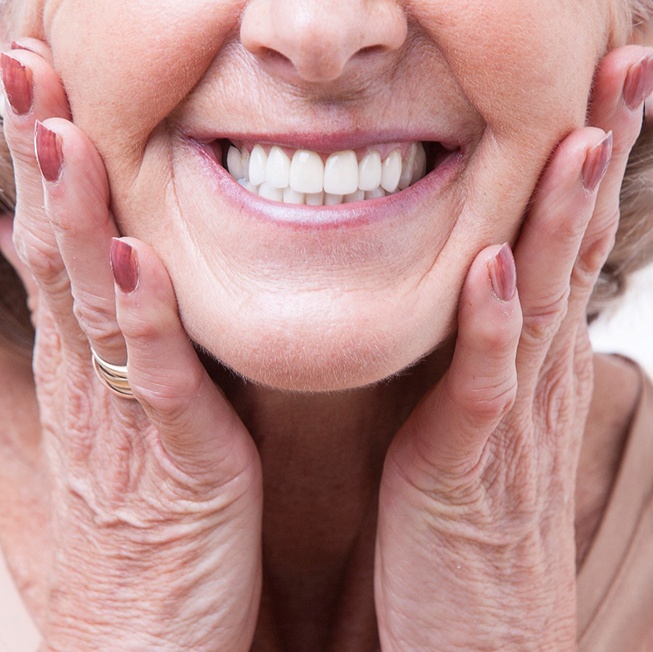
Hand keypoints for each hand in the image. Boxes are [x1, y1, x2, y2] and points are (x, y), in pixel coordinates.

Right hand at [1, 40, 261, 651]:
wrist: (142, 645)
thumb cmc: (139, 538)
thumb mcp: (118, 435)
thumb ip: (113, 359)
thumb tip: (100, 288)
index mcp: (83, 372)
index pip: (52, 250)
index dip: (40, 171)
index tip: (34, 94)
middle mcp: (89, 382)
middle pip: (55, 252)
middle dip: (40, 160)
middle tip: (24, 68)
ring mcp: (123, 418)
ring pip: (90, 299)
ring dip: (73, 214)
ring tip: (58, 131)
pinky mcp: (174, 459)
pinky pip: (154, 376)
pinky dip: (141, 315)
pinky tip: (132, 259)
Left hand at [375, 45, 650, 650]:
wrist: (479, 635)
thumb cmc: (468, 525)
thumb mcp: (478, 422)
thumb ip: (481, 358)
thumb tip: (480, 292)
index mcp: (527, 366)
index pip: (562, 247)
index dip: (584, 170)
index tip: (598, 90)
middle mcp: (531, 380)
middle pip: (570, 252)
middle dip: (599, 158)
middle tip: (624, 66)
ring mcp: (506, 423)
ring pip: (541, 302)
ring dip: (561, 219)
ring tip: (582, 135)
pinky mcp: (466, 467)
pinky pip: (482, 385)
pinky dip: (490, 325)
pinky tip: (495, 266)